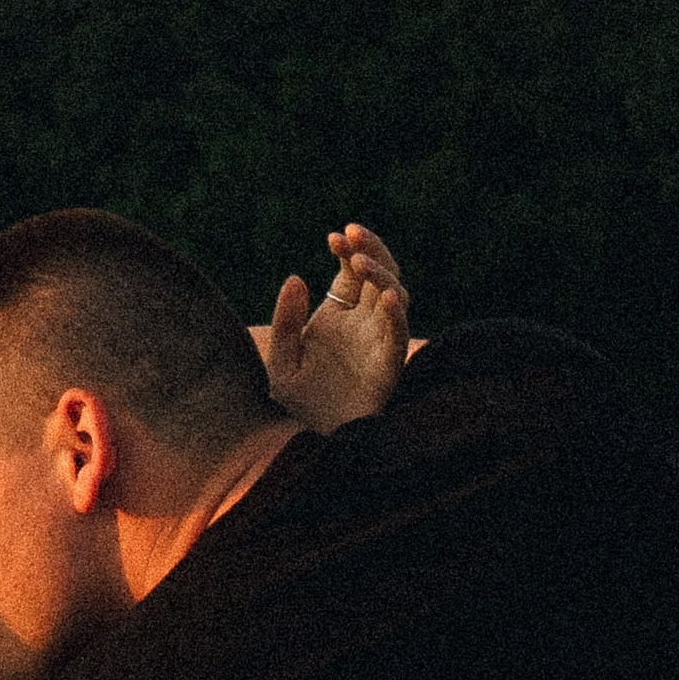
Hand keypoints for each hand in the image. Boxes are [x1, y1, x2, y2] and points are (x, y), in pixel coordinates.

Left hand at [253, 224, 410, 434]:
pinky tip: (388, 297)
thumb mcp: (280, 360)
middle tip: (352, 234)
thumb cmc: (296, 404)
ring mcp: (377, 343)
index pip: (352, 272)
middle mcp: (364, 325)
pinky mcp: (387, 367)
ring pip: (395, 296)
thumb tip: (296, 278)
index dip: (349, 250)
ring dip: (382, 275)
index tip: (334, 237)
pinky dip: (397, 315)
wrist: (307, 445)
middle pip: (379, 275)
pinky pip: (398, 336)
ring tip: (359, 262)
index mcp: (339, 316)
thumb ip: (286, 322)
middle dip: (370, 249)